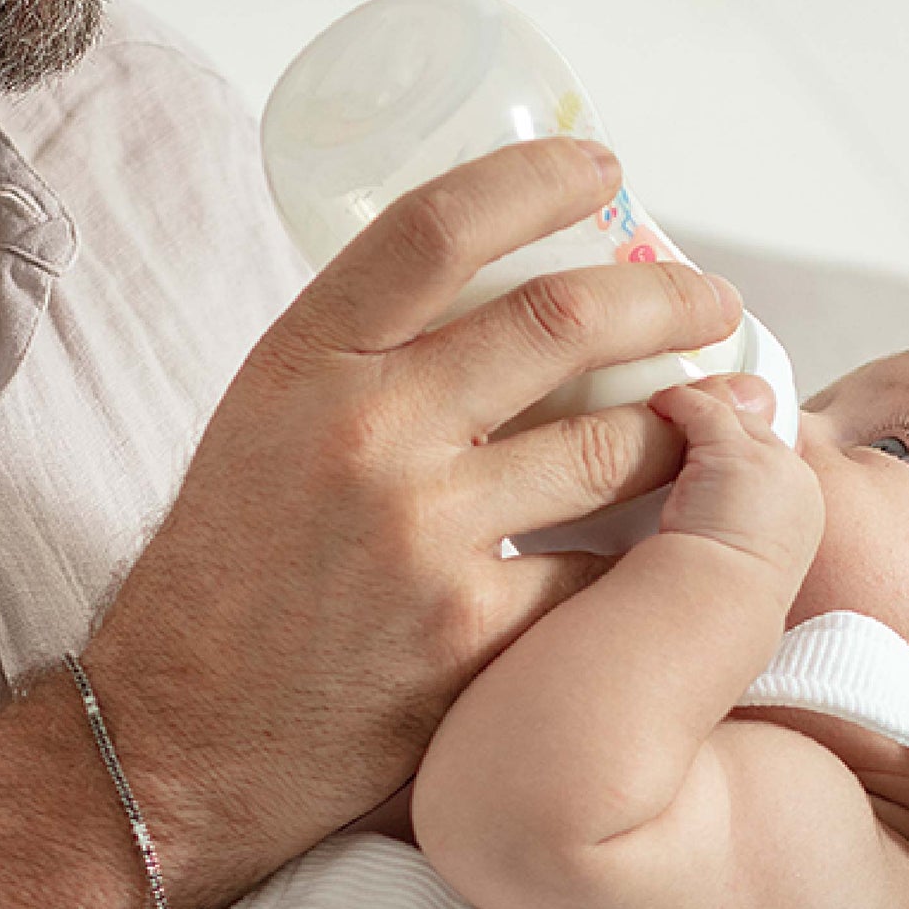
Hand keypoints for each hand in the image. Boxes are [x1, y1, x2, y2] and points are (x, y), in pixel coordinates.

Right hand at [90, 139, 743, 887]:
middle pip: (560, 318)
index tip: (602, 168)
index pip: (437, 227)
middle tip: (711, 299)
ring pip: (612, 444)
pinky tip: (684, 531)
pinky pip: (608, 568)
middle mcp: (367, 432)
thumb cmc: (229, 573)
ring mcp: (425, 535)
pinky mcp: (475, 635)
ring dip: (693, 421)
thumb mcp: (265, 424)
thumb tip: (495, 290)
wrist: (180, 739)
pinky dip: (656, 544)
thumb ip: (368, 359)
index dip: (536, 178)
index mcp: (305, 362)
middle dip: (665, 297)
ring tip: (729, 408)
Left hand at [648, 375, 824, 600]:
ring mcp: (769, 461)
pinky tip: (659, 405)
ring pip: (734, 415)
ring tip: (669, 414)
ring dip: (701, 412)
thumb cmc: (721, 595)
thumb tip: (714, 525)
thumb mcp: (740, 559)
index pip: (775, 462)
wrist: (721, 600)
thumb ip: (735, 530)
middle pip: (758, 430)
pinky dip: (677, 402)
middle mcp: (795, 481)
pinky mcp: (734, 449)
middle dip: (723, 424)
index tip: (713, 455)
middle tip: (685, 425)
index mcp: (802, 513)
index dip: (744, 451)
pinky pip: (705, 408)